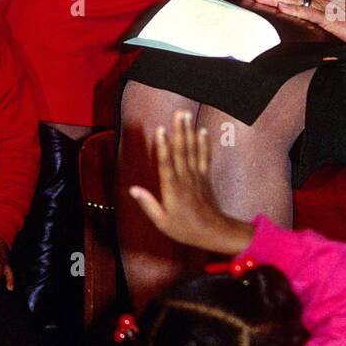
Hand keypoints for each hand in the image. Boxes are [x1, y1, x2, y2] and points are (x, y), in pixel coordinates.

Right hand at [128, 111, 253, 255]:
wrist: (213, 232)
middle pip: (181, 151)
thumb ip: (148, 204)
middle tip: (178, 113)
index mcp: (172, 189)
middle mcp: (185, 179)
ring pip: (192, 150)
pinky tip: (203, 131)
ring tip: (187, 116)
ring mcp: (196, 176)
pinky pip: (204, 157)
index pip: (166, 164)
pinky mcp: (205, 177)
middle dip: (179, 131)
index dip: (163, 146)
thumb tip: (133, 189)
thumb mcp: (162, 222)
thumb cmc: (185, 229)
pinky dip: (204, 144)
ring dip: (189, 132)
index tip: (160, 130)